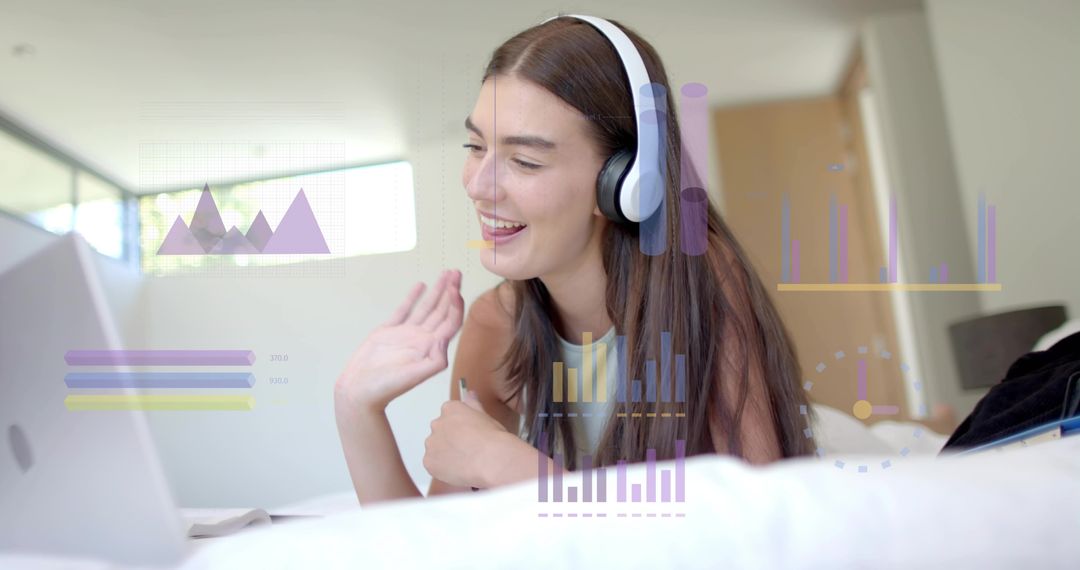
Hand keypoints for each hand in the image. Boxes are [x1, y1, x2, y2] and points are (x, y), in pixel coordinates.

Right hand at [335, 269, 463, 412]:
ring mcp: (406, 334)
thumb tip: (443, 340)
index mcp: (431, 348)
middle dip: (451, 291)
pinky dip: (412, 297)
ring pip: (426, 307)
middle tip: (456, 273)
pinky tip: (421, 286)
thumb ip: (434, 360)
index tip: (456, 289)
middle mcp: (422, 339)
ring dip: (437, 291)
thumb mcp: (414, 375)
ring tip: (446, 274)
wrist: (361, 390)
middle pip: (442, 311)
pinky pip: (405, 310)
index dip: (455, 305)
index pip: (450, 322)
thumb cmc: (386, 387)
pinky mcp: (389, 331)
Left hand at [422, 390, 512, 487]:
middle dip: (450, 440)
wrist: (491, 460)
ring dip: (445, 454)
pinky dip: (442, 469)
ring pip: (436, 449)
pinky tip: (458, 470)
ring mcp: (431, 443)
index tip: (468, 434)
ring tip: (465, 461)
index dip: (460, 427)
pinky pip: (433, 465)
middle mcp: (437, 423)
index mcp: (450, 409)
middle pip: (441, 432)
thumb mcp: (486, 416)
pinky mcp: (429, 461)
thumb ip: (473, 404)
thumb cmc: (492, 439)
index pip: (449, 415)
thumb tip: (470, 394)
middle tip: (467, 449)